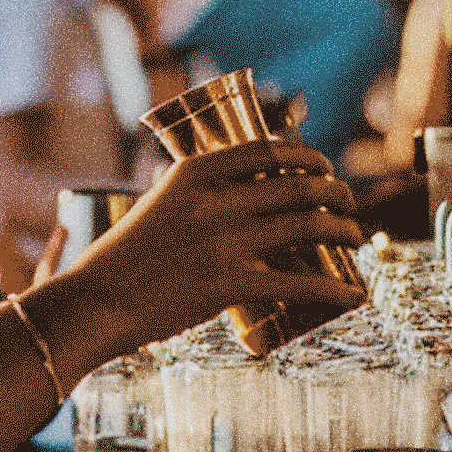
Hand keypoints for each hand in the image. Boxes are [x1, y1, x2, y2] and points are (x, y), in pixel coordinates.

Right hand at [39, 140, 366, 354]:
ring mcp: (224, 241)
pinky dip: (335, 287)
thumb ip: (192, 194)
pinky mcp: (230, 284)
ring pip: (309, 224)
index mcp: (195, 171)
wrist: (95, 302)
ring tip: (356, 238)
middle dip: (337, 193)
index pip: (270, 149)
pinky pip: (300, 282)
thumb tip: (230, 189)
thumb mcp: (156, 205)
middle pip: (299, 185)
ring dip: (346, 230)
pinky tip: (353, 292)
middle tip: (347, 205)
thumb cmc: (121, 259)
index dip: (309, 157)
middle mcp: (214, 199)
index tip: (323, 169)